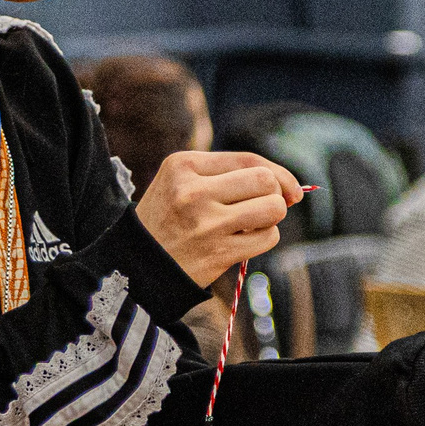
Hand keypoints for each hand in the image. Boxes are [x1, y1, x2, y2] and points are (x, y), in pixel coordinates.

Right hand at [136, 150, 302, 286]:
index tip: (288, 189)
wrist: (136, 266)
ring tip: (251, 224)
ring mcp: (206, 224)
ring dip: (271, 217)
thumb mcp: (180, 182)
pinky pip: (267, 238)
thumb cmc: (167, 219)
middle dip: (274, 195)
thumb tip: (288, 187)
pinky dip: (263, 239)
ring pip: (272, 208)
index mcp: (183, 165)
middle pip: (265, 181)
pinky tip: (243, 242)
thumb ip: (227, 174)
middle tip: (261, 207)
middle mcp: (193, 191)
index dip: (278, 172)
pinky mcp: (217, 253)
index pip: (248, 159)